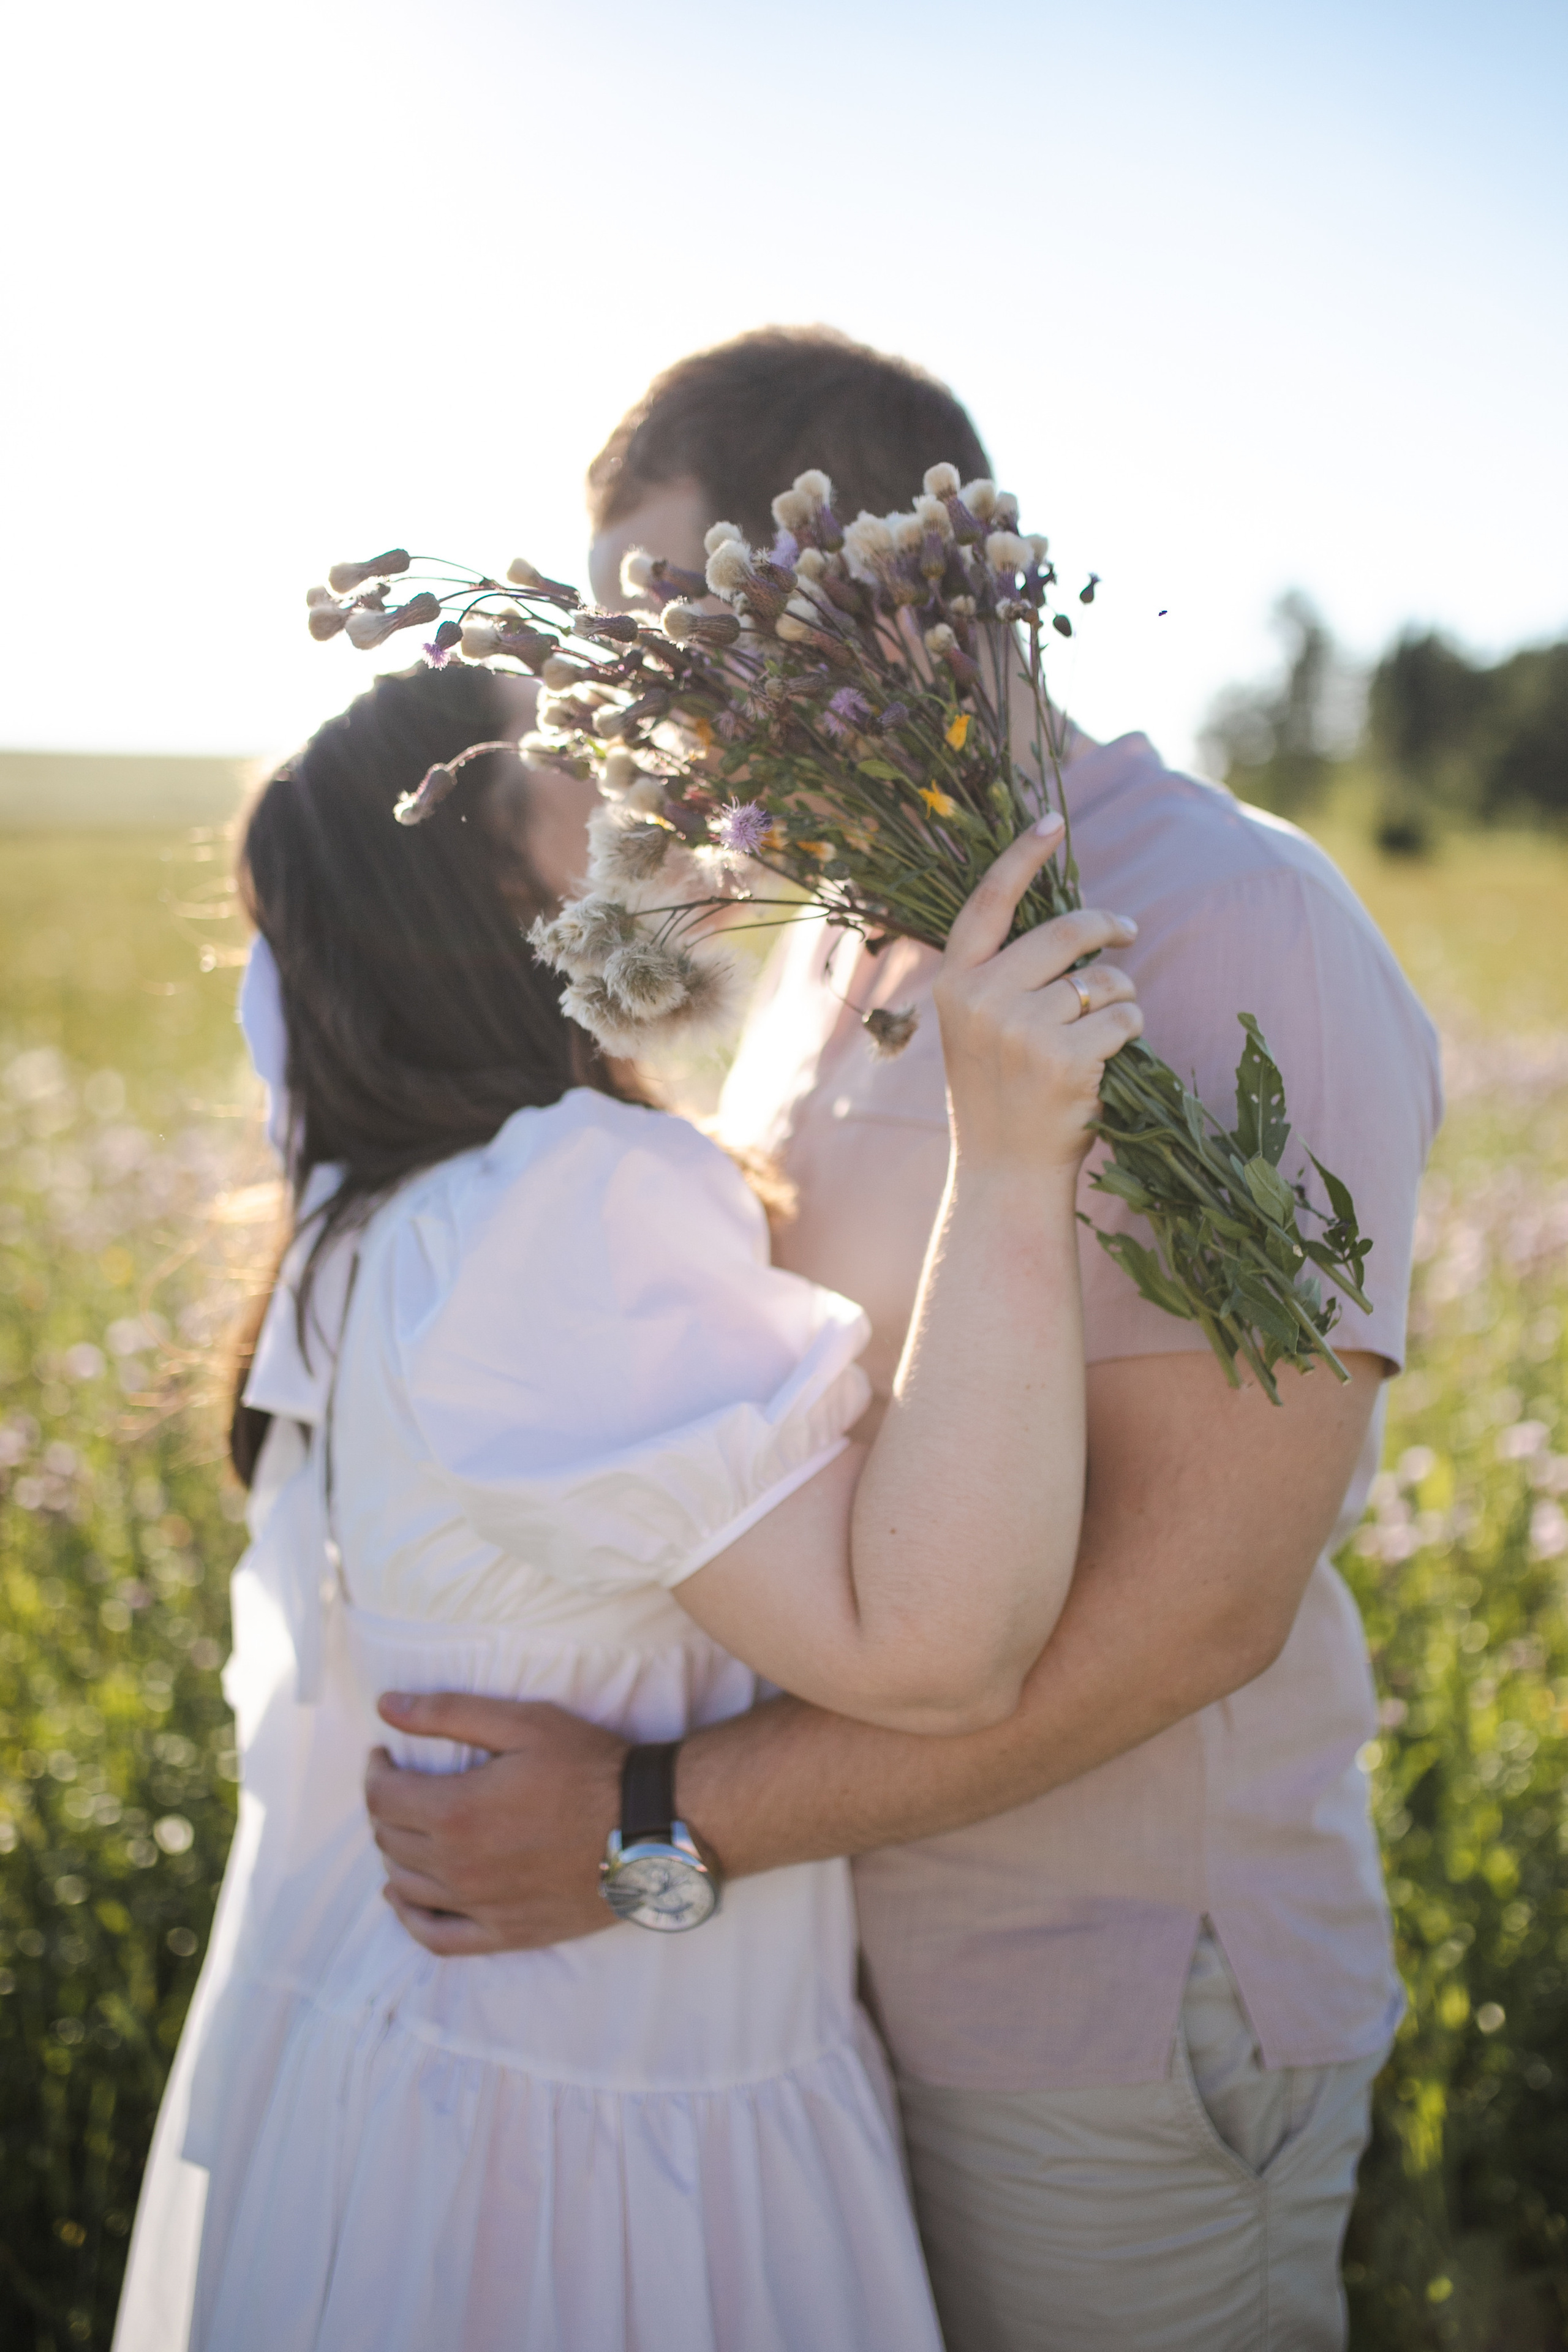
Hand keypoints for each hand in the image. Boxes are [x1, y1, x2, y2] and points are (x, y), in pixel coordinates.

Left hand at [365, 1692, 625, 1953]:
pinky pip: (436, 1937)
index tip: (384, 1756)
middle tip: (401, 1784)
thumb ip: (449, 1712)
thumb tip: (385, 1705)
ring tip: (409, 1827)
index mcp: (456, 1812)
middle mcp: (458, 1867)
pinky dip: (410, 1918)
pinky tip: (405, 1896)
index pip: (381, 1798)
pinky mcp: (504, 1933)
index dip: (375, 1772)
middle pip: (389, 1839)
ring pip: (404, 1886)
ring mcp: (480, 1906)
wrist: (648, 1826)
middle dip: (385, 1807)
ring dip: (395, 1853)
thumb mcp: (523, 1723)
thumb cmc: (588, 1767)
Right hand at [935, 815, 1142, 1172]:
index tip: (1054, 820)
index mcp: (954, 984)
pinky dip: (1130, 1032)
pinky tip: (1109, 1060)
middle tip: (1128, 935)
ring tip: (1104, 1031)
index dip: (1022, 856)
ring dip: (1121, 997)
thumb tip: (1070, 922)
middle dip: (1109, 927)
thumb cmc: (999, 1097)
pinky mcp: (1064, 1059)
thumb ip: (1004, 976)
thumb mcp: (977, 1028)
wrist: (1002, 1174)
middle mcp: (981, 999)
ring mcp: (1021, 1029)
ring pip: (1102, 980)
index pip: (988, 901)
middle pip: (1065, 931)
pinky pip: (1123, 1017)